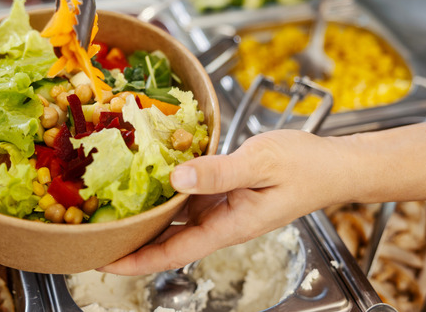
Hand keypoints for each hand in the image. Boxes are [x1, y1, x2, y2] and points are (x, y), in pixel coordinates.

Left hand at [100, 129, 349, 274]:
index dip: (136, 261)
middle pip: (166, 240)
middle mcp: (219, 221)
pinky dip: (165, 190)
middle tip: (94, 233)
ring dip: (145, 216)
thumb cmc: (305, 167)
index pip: (172, 252)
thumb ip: (219, 172)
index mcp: (228, 226)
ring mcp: (221, 207)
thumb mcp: (260, 164)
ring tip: (110, 208)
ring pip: (174, 217)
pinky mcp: (223, 190)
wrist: (332, 164)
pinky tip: (147, 177)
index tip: (104, 262)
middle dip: (132, 241)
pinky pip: (187, 194)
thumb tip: (176, 180)